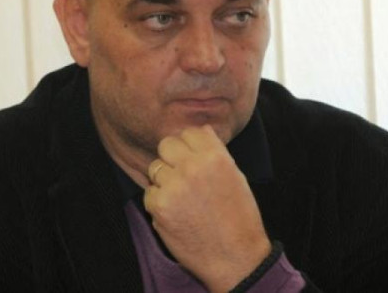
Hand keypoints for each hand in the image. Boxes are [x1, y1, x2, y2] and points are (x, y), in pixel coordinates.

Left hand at [143, 125, 270, 291]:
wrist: (235, 257)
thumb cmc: (239, 217)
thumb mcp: (236, 176)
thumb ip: (216, 151)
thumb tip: (202, 130)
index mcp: (215, 156)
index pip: (189, 132)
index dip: (189, 145)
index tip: (193, 158)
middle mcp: (193, 167)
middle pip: (166, 144)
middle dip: (172, 158)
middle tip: (182, 176)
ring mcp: (174, 186)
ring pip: (155, 168)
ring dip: (164, 180)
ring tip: (182, 198)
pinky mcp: (160, 206)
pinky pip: (149, 193)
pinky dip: (159, 202)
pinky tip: (177, 214)